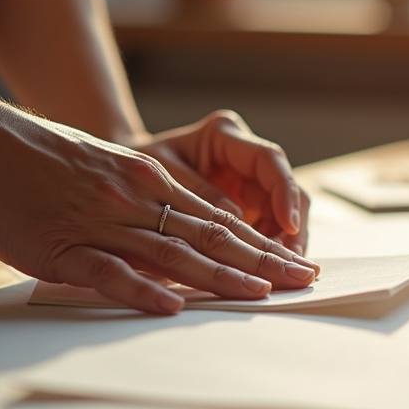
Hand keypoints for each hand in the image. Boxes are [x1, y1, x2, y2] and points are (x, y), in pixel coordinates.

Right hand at [0, 104, 319, 314]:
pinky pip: (109, 271)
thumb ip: (141, 196)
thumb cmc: (33, 155)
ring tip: (262, 294)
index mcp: (147, 180)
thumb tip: (178, 227)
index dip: (261, 243)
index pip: (220, 218)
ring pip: (174, 253)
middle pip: (213, 235)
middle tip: (304, 280)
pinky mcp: (60, 245)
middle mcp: (135, 197)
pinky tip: (173, 306)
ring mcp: (100, 221)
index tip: (295, 261)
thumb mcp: (102, 167)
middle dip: (263, 261)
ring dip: (222, 276)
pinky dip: (143, 290)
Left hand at [131, 110, 310, 255]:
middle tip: (291, 262)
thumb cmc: (130, 168)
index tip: (289, 224)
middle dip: (292, 227)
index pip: (268, 160)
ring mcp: (247, 182)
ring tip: (281, 272)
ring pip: (283, 212)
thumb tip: (235, 219)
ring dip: (283, 243)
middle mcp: (243, 155)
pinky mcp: (245, 206)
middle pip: (285, 189)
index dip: (283, 193)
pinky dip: (267, 251)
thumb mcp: (157, 172)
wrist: (116, 177)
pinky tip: (265, 272)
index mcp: (223, 135)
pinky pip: (267, 228)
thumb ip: (195, 191)